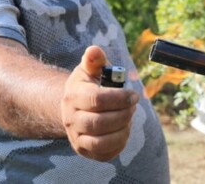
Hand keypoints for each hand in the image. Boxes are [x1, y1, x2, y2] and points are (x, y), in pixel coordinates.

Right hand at [60, 46, 139, 160]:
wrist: (72, 107)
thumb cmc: (88, 84)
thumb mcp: (90, 69)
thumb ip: (95, 59)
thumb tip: (94, 50)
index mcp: (73, 95)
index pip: (97, 99)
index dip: (120, 98)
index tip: (134, 95)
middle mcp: (70, 118)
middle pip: (99, 123)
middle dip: (123, 115)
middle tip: (133, 107)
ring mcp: (76, 136)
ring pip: (101, 142)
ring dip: (122, 131)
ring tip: (128, 119)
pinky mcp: (83, 150)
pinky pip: (104, 154)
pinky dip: (119, 144)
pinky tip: (123, 131)